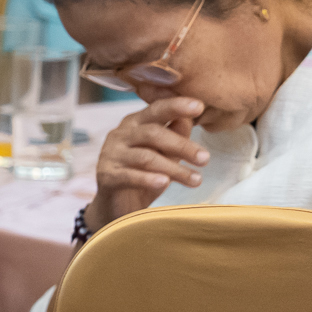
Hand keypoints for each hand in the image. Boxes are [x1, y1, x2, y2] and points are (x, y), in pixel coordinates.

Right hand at [89, 97, 209, 228]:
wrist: (117, 205)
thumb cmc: (144, 174)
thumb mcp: (165, 153)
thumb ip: (175, 135)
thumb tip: (189, 117)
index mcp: (135, 123)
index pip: (156, 109)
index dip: (176, 106)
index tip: (199, 106)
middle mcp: (120, 134)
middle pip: (153, 133)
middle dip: (182, 145)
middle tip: (205, 159)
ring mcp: (110, 154)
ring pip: (146, 157)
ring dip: (174, 169)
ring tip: (196, 180)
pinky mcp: (106, 175)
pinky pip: (130, 176)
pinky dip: (149, 179)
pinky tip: (165, 183)